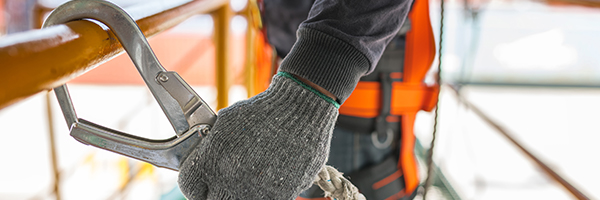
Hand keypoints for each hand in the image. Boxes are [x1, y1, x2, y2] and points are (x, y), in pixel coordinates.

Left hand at [178, 72, 338, 198]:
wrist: (300, 110)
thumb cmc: (263, 112)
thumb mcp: (225, 123)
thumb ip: (209, 147)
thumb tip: (203, 163)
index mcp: (210, 160)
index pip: (189, 187)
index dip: (195, 185)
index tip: (202, 183)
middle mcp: (229, 181)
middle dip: (215, 193)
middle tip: (224, 184)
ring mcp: (255, 192)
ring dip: (240, 193)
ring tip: (249, 179)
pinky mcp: (279, 196)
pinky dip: (264, 193)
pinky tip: (268, 178)